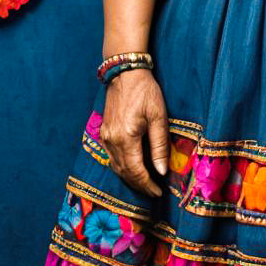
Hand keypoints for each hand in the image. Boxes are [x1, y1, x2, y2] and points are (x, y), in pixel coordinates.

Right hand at [98, 68, 168, 196]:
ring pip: (116, 167)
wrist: (125, 73)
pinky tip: (132, 167)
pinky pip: (112, 157)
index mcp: (126, 138)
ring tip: (145, 182)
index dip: (147, 185)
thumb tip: (161, 171)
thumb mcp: (158, 117)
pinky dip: (122, 167)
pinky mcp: (104, 132)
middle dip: (139, 185)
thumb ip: (159, 145)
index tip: (158, 192)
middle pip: (124, 172)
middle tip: (153, 191)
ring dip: (130, 178)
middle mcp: (112, 141)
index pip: (136, 171)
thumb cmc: (145, 92)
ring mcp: (105, 137)